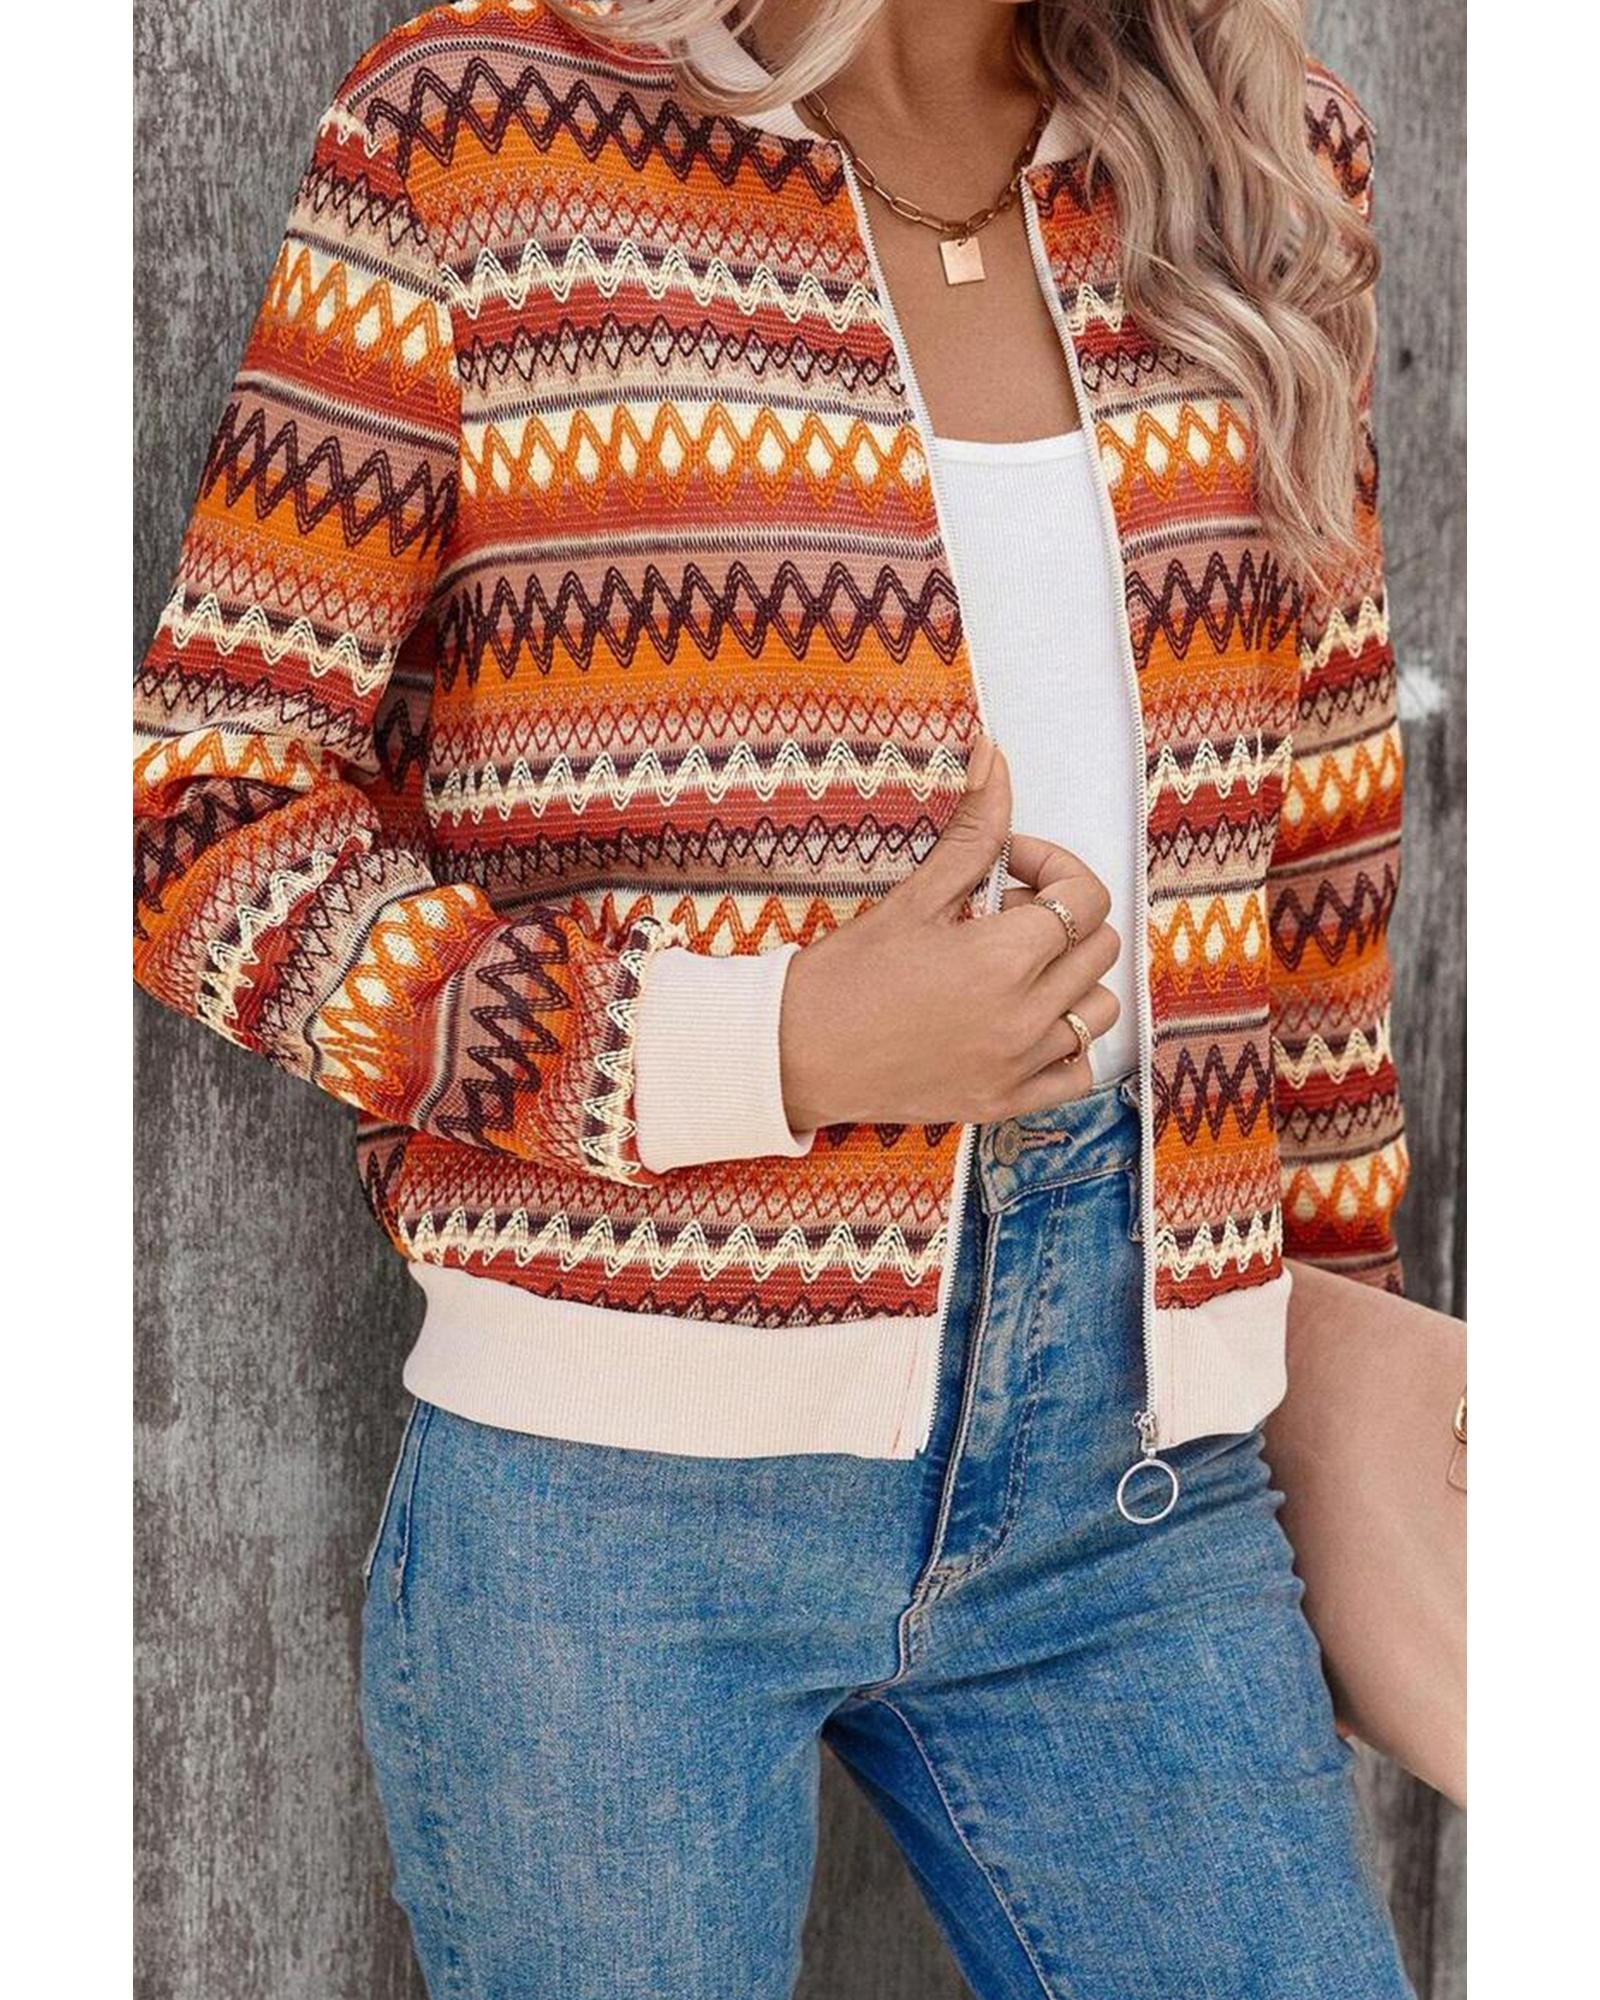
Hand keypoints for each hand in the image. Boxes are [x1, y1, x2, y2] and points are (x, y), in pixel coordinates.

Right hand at [779, 738, 1121, 1130]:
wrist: (795, 1056)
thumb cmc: (844, 977)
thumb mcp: (914, 896)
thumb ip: (972, 830)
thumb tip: (997, 755)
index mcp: (1003, 959)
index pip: (1086, 898)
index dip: (1054, 866)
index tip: (1011, 866)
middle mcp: (1024, 1017)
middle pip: (1101, 948)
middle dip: (1062, 918)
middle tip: (1002, 914)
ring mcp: (1019, 1065)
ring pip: (1099, 1009)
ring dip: (1071, 979)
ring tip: (1014, 970)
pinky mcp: (1005, 1101)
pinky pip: (1079, 1071)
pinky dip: (1065, 1042)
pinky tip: (1021, 1021)